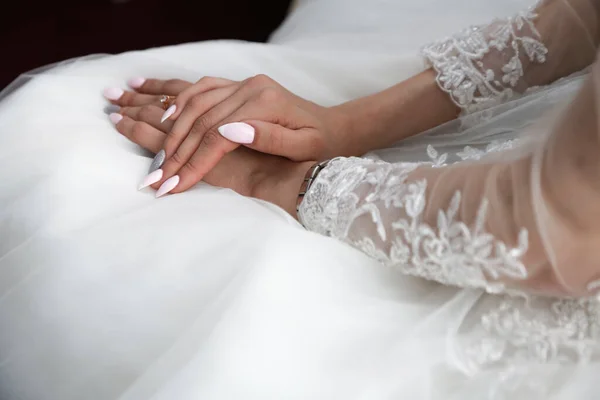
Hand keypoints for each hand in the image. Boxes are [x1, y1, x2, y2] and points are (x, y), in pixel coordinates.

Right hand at [143, 74, 349, 195]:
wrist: (332, 126)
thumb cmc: (321, 144)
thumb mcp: (304, 147)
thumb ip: (270, 139)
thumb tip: (230, 132)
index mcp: (266, 104)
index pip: (217, 136)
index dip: (194, 161)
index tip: (174, 185)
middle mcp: (251, 88)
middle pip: (201, 119)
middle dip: (176, 152)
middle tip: (156, 178)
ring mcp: (244, 83)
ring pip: (196, 101)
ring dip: (172, 129)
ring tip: (158, 156)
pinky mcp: (239, 84)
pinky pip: (202, 88)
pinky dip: (181, 102)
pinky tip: (166, 117)